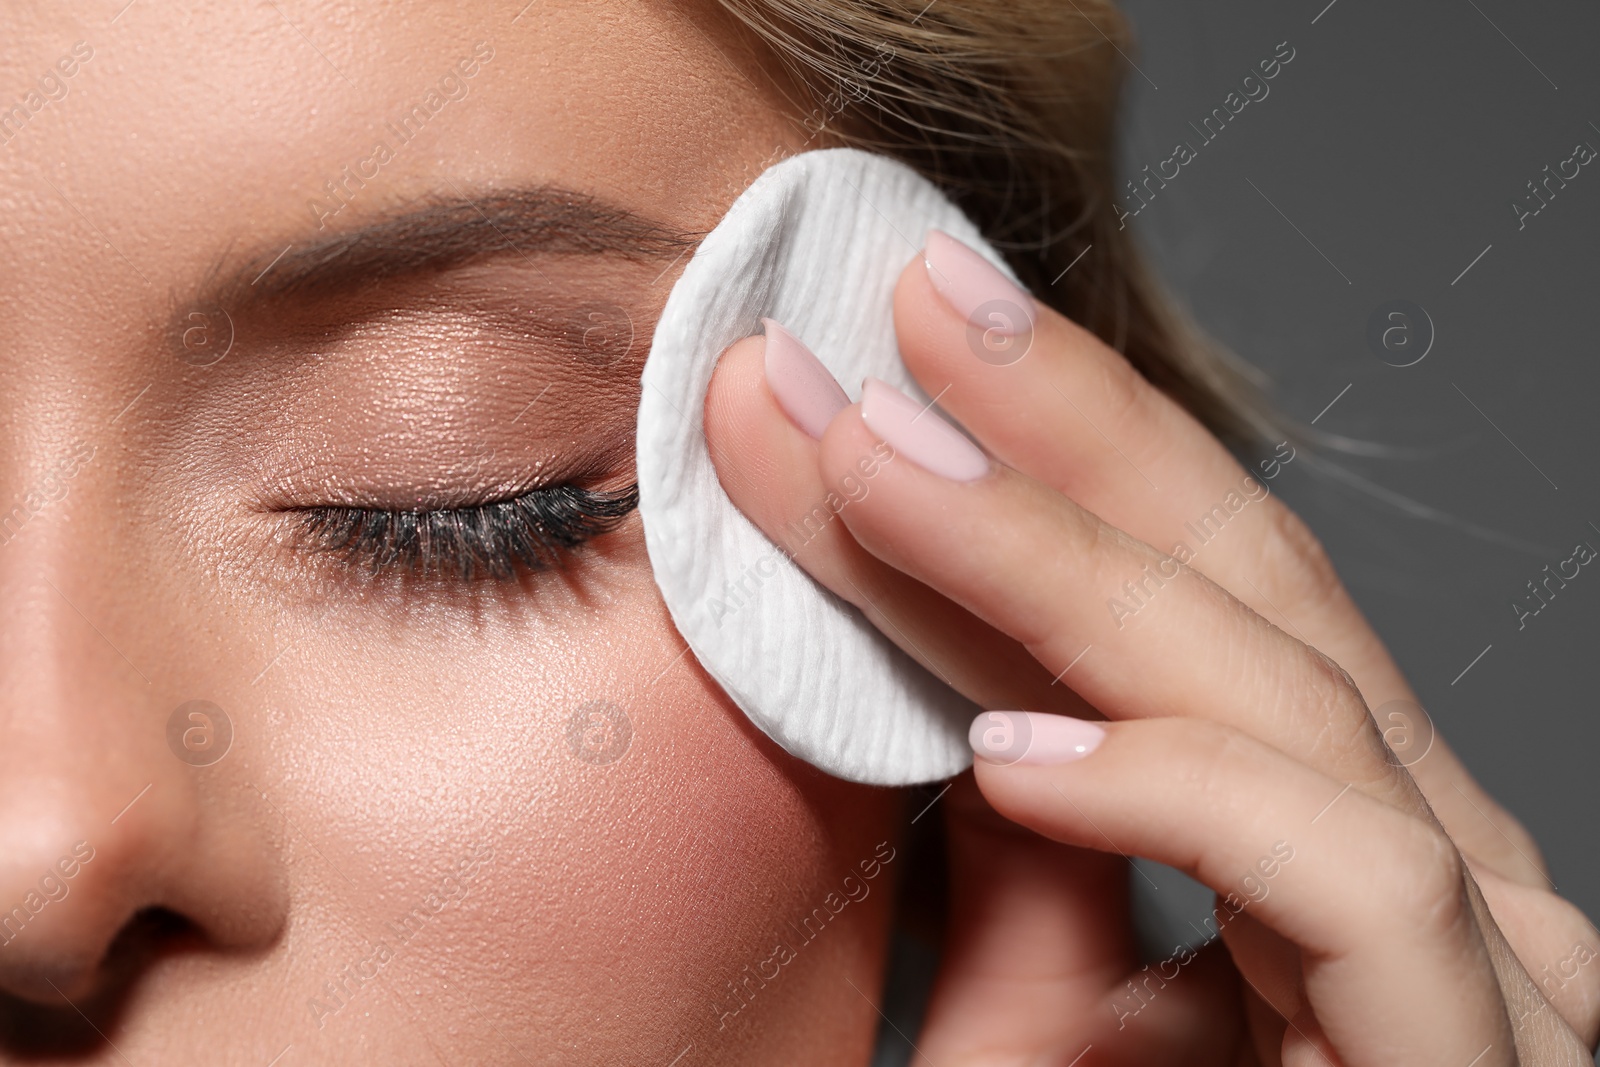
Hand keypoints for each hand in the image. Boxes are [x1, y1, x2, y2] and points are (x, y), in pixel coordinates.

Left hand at [703, 231, 1599, 1063]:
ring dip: (1069, 569)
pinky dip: (1190, 799)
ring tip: (879, 468)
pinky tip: (1014, 744)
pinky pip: (1361, 902)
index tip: (906, 346)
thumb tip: (961, 685)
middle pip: (1256, 600)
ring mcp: (1483, 976)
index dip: (1063, 456)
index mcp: (1322, 851)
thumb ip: (1043, 870)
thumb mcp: (1055, 1025)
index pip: (1202, 601)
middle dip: (1070, 439)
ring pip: (1299, 702)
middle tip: (908, 307)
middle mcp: (1424, 881)